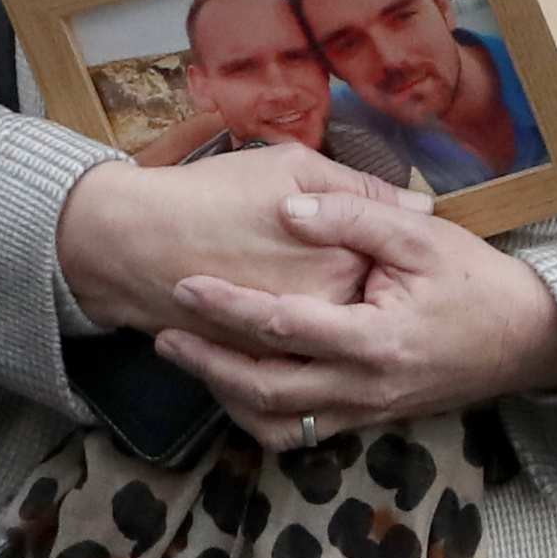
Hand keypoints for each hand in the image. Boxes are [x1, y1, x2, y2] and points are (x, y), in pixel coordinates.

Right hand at [56, 145, 423, 344]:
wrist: (134, 240)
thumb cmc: (214, 192)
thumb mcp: (293, 165)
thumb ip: (360, 190)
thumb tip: (423, 206)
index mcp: (341, 268)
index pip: (393, 271)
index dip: (392, 258)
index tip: (390, 246)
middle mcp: (320, 318)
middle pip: (367, 319)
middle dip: (376, 302)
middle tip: (358, 279)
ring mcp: (287, 353)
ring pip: (333, 362)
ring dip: (343, 352)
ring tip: (343, 326)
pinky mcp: (254, 372)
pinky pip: (288, 392)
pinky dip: (298, 378)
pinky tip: (297, 352)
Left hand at [153, 187, 556, 447]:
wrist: (531, 338)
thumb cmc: (477, 278)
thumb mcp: (422, 234)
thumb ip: (352, 218)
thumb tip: (287, 210)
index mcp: (375, 339)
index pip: (283, 326)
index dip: (228, 306)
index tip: (185, 284)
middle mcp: (366, 387)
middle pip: (266, 392)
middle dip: (208, 365)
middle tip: (164, 336)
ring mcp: (369, 412)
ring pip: (281, 425)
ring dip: (230, 398)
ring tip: (192, 363)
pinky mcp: (374, 420)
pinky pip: (306, 433)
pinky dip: (266, 416)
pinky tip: (242, 387)